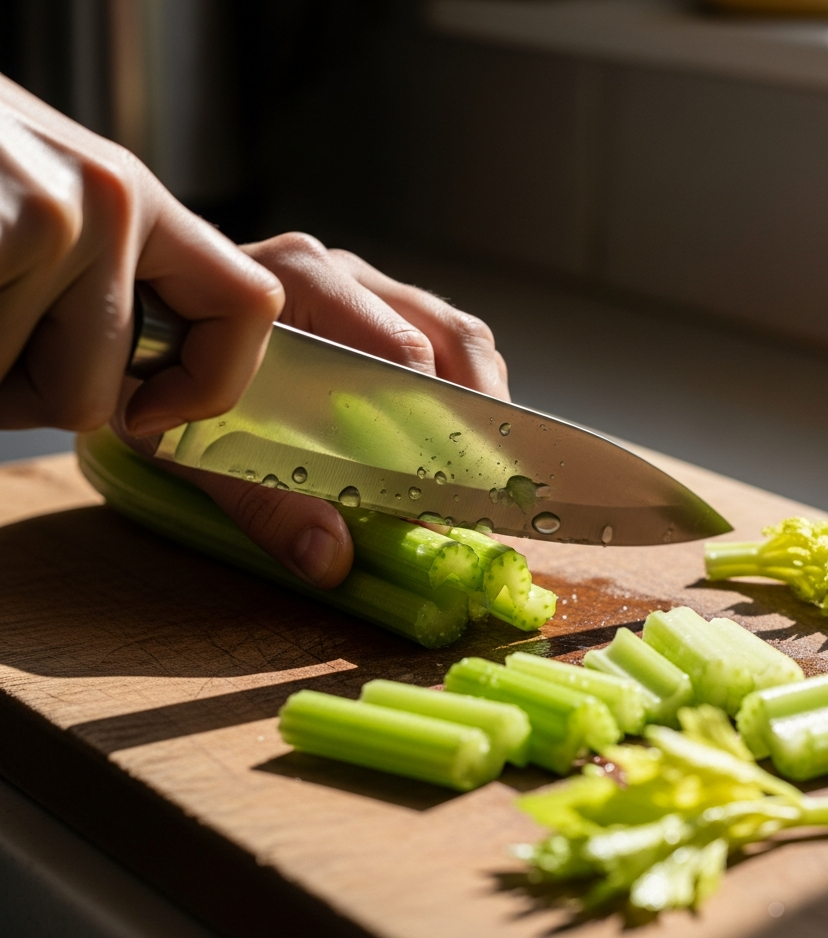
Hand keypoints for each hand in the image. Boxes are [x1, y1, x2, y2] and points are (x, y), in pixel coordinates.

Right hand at [0, 74, 283, 434]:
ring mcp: (52, 215)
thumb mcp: (42, 209)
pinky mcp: (0, 229)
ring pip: (40, 396)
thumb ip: (102, 285)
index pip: (251, 307)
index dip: (214, 382)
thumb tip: (148, 404)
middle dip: (26, 390)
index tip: (154, 412)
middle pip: (98, 392)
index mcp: (135, 199)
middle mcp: (109, 202)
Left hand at [131, 233, 508, 589]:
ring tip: (476, 469)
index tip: (443, 493)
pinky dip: (463, 394)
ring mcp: (362, 284)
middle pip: (448, 338)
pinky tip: (454, 441)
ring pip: (460, 336)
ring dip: (479, 405)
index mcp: (296, 286)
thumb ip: (261, 500)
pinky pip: (447, 342)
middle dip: (472, 419)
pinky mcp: (374, 305)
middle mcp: (339, 273)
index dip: (433, 429)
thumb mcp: (194, 441)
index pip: (400, 355)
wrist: (132, 330)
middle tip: (474, 490)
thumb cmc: (159, 373)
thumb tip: (330, 557)